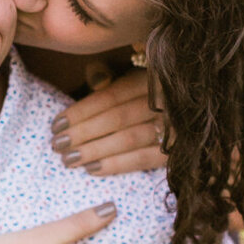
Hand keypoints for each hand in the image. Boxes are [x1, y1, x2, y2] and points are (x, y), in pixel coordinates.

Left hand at [50, 70, 167, 177]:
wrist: (186, 114)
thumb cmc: (145, 94)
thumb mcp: (129, 73)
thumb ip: (108, 73)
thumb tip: (96, 79)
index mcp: (150, 79)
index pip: (110, 97)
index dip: (81, 111)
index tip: (56, 124)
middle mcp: (165, 102)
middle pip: (116, 119)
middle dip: (82, 133)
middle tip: (57, 144)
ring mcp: (174, 127)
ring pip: (127, 140)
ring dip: (94, 151)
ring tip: (68, 160)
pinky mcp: (176, 151)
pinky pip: (143, 159)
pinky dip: (117, 165)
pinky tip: (92, 170)